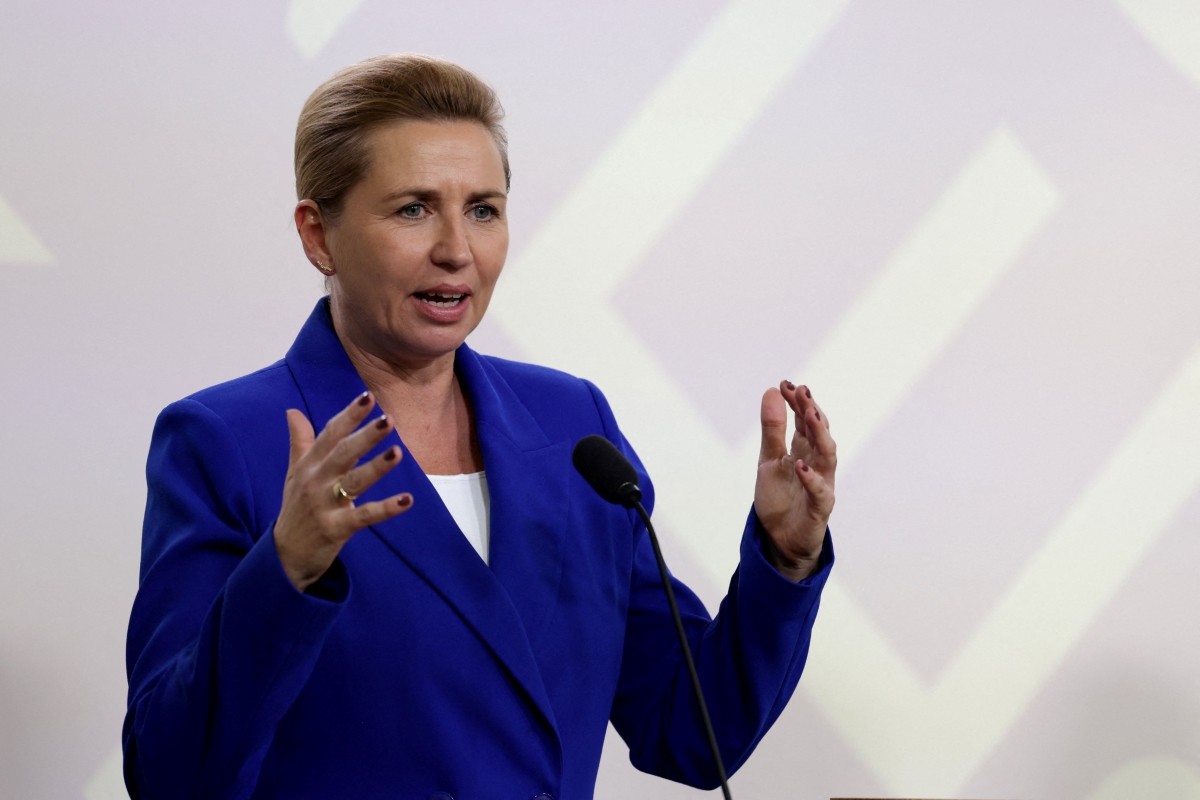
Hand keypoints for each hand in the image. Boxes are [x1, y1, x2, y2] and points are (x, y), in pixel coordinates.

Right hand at [274, 392, 412, 591]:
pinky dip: (386, 509)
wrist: (286, 555)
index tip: (368, 397)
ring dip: (376, 467)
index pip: (330, 435)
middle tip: (388, 419)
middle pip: (343, 454)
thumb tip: (291, 411)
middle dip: (365, 436)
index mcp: (309, 465)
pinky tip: (407, 500)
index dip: (349, 416)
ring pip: (354, 482)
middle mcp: (316, 482)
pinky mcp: (337, 529)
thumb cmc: (295, 508)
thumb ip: (300, 442)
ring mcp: (325, 505)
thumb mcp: (294, 474)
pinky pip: (365, 516)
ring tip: (398, 451)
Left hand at [753, 382, 835, 580]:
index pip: (804, 420)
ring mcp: (821, 484)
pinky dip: (811, 478)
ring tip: (809, 415)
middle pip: (819, 433)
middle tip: (801, 390)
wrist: (780, 540)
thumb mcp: (769, 460)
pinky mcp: (819, 508)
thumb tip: (771, 392)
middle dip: (811, 411)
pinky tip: (799, 465)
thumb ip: (772, 430)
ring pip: (827, 456)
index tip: (785, 384)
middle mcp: (817, 464)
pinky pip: (820, 491)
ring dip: (819, 435)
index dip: (796, 402)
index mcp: (804, 450)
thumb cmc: (780, 499)